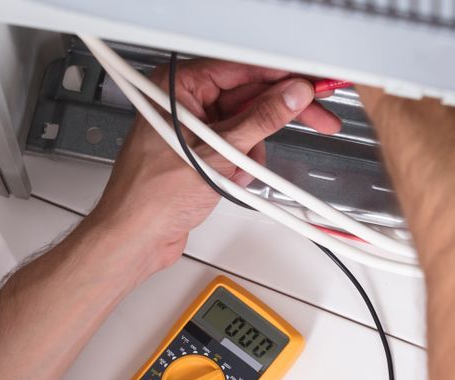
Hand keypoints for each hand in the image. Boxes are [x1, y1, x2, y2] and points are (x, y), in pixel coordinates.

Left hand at [92, 59, 341, 282]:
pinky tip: (230, 181)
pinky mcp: (197, 152)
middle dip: (275, 118)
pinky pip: (234, 148)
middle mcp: (182, 103)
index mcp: (177, 87)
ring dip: (251, 151)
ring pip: (245, 126)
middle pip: (247, 97)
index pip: (241, 69)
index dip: (281, 77)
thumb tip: (290, 97)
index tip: (310, 84)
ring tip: (239, 171)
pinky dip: (240, 165)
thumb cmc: (152, 196)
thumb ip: (260, 120)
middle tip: (318, 118)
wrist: (137, 236)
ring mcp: (190, 129)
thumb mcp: (218, 153)